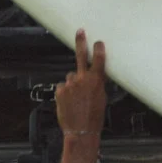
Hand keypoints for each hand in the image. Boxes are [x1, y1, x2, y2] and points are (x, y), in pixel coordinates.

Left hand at [56, 30, 106, 162]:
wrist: (81, 130)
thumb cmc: (94, 118)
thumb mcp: (101, 99)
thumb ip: (96, 85)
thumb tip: (91, 78)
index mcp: (96, 81)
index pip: (98, 59)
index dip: (98, 48)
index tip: (98, 42)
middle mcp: (82, 79)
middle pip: (80, 56)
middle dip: (80, 42)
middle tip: (80, 31)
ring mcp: (70, 84)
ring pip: (71, 78)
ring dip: (73, 84)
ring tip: (76, 99)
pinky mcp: (60, 90)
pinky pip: (63, 87)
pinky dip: (65, 92)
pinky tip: (69, 102)